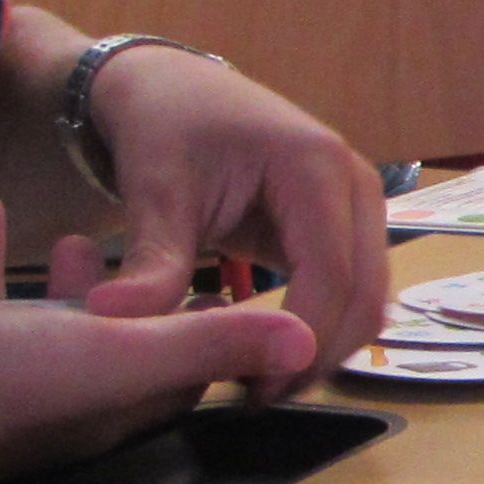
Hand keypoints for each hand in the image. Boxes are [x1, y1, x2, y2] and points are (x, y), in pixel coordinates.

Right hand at [0, 185, 321, 483]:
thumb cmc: (2, 390)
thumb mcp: (119, 355)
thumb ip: (210, 343)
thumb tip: (305, 344)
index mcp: (112, 398)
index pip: (168, 359)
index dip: (190, 316)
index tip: (204, 269)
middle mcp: (50, 397)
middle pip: (77, 336)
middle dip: (82, 283)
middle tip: (85, 234)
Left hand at [80, 46, 392, 360]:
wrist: (171, 86)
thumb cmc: (164, 125)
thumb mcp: (153, 189)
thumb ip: (151, 261)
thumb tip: (115, 321)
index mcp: (315, 164)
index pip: (333, 273)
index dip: (300, 339)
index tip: (253, 386)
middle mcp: (355, 183)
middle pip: (366, 295)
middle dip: (317, 354)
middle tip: (256, 397)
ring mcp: (357, 205)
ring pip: (368, 301)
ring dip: (323, 348)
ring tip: (258, 381)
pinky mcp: (343, 226)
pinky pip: (351, 292)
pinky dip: (320, 329)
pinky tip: (266, 352)